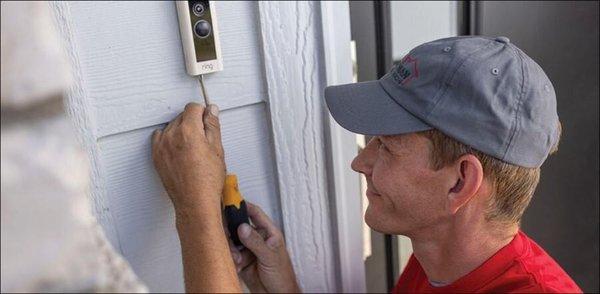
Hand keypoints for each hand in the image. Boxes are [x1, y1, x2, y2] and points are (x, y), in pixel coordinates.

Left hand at [152, 102, 224, 221]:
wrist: (195, 202)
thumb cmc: (207, 181)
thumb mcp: (217, 149)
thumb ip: (212, 125)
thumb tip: (211, 110)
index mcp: (188, 131)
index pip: (193, 107)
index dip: (203, 112)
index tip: (207, 120)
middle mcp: (171, 136)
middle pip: (182, 116)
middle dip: (193, 122)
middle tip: (203, 139)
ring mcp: (161, 146)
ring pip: (172, 126)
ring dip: (181, 130)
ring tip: (192, 147)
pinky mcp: (156, 156)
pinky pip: (160, 138)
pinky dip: (169, 139)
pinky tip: (180, 150)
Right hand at [230, 202, 299, 292]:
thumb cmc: (283, 276)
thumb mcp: (270, 257)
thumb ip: (256, 242)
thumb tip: (243, 227)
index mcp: (268, 232)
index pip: (254, 213)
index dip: (242, 205)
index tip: (229, 200)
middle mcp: (257, 239)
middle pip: (238, 226)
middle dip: (232, 232)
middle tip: (229, 237)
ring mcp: (248, 250)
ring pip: (232, 241)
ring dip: (232, 249)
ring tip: (237, 259)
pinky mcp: (240, 261)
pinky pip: (230, 254)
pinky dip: (231, 259)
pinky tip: (237, 265)